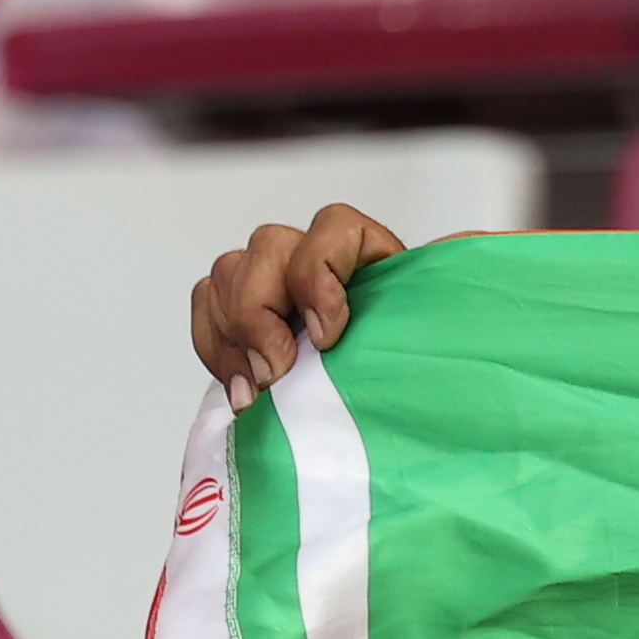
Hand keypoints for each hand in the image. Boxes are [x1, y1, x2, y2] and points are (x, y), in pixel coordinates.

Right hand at [190, 203, 409, 404]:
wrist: (393, 413)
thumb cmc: (413, 379)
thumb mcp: (427, 350)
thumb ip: (423, 326)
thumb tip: (431, 304)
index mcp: (371, 257)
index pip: (336, 226)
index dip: (319, 274)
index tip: (327, 336)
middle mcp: (317, 257)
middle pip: (269, 247)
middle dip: (262, 315)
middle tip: (277, 373)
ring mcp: (275, 279)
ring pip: (230, 272)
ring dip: (235, 336)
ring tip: (259, 390)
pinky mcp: (243, 308)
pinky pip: (207, 304)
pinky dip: (216, 347)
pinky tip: (241, 389)